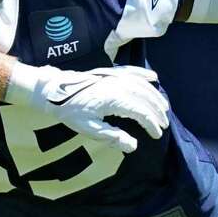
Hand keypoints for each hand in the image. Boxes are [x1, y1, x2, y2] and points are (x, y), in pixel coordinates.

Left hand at [8, 64, 170, 152]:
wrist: (53, 90)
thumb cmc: (69, 110)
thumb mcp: (88, 128)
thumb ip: (112, 136)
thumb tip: (133, 146)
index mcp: (113, 99)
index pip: (141, 112)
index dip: (152, 124)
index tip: (156, 134)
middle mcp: (116, 84)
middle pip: (145, 97)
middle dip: (157, 111)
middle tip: (164, 124)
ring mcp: (113, 76)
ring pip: (142, 83)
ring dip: (155, 95)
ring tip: (163, 108)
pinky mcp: (109, 72)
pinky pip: (131, 71)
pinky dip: (144, 74)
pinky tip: (153, 77)